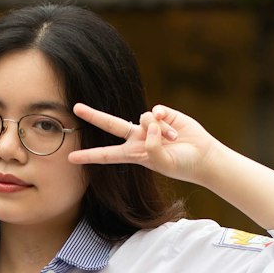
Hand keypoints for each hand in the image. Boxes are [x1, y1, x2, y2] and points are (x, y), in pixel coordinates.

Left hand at [69, 103, 219, 186]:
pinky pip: (156, 112)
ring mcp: (149, 125)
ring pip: (142, 118)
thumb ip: (152, 147)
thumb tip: (149, 122)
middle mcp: (138, 138)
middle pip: (110, 125)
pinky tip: (174, 129)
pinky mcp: (163, 114)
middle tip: (76, 108)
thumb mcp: (164, 163)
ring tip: (172, 139)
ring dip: (158, 130)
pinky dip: (164, 120)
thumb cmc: (182, 164)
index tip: (70, 158)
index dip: (89, 156)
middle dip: (93, 116)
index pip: (106, 155)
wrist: (202, 156)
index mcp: (133, 154)